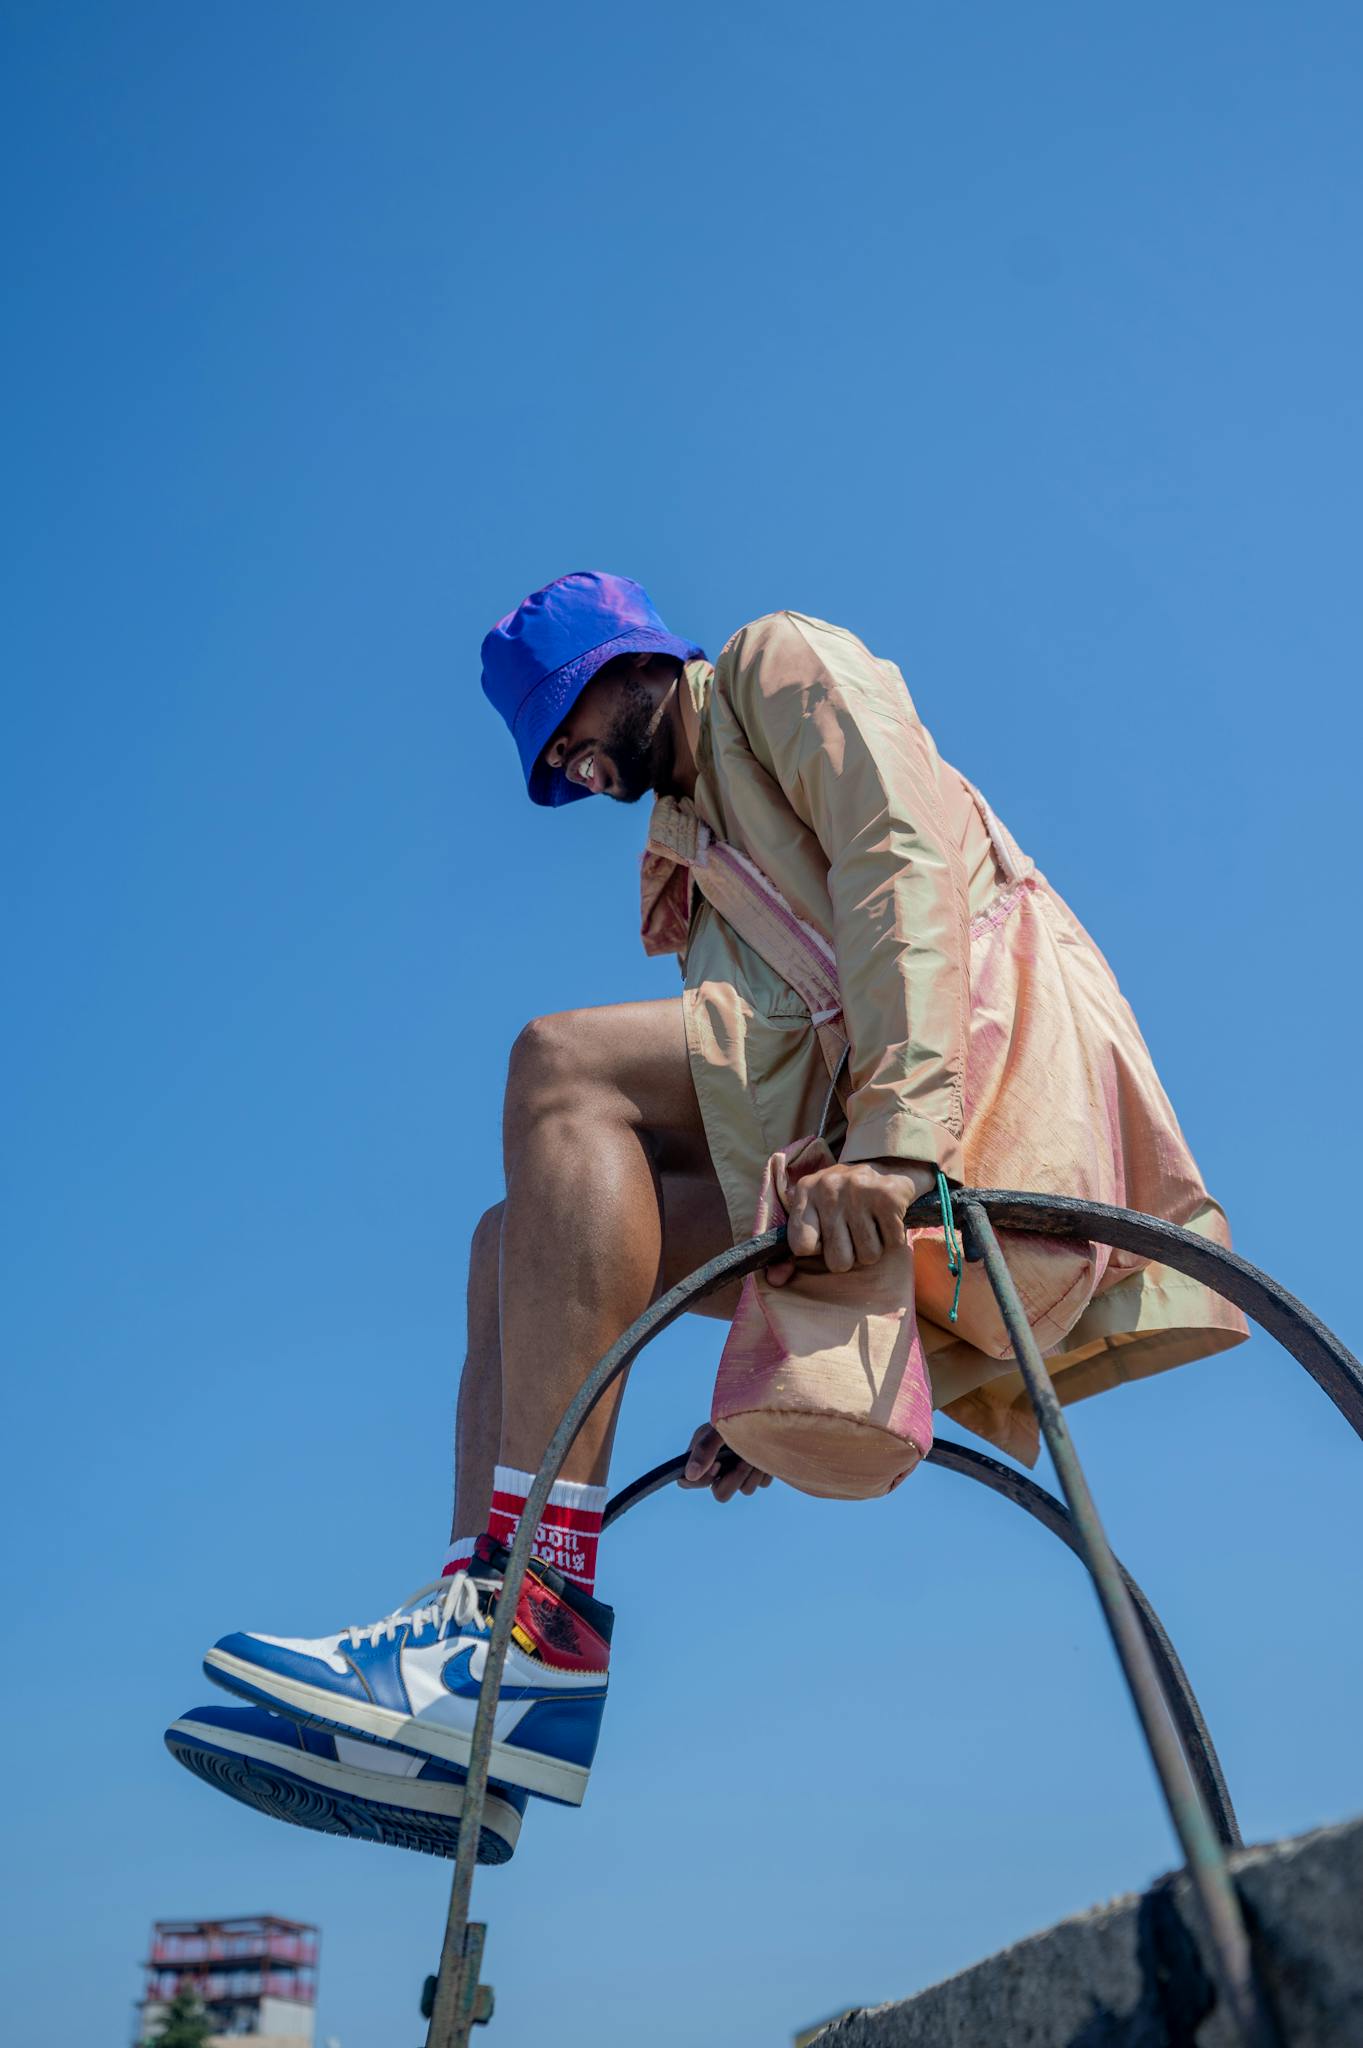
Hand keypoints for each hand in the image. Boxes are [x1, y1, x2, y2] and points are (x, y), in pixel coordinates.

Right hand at [679, 1422, 772, 1501]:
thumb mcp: (718, 1428)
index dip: (702, 1480)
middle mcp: (719, 1469)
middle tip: (745, 1460)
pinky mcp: (757, 1473)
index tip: (718, 1464)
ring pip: (745, 1490)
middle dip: (735, 1478)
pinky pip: (761, 1483)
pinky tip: (764, 1452)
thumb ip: (704, 1449)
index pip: (687, 1482)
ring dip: (753, 1471)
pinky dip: (765, 1469)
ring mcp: (739, 1473)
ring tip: (757, 1450)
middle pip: (721, 1494)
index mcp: (701, 1457)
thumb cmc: (735, 1414)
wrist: (764, 1410)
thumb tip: (689, 1476)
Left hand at [768, 1157, 935, 1285]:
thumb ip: (792, 1248)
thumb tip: (774, 1280)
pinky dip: (893, 1238)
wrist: (887, 1165)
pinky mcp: (888, 1195)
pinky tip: (886, 1219)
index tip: (825, 1235)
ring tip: (870, 1222)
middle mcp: (828, 1188)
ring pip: (868, 1255)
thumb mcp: (813, 1214)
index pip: (800, 1246)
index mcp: (805, 1191)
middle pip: (838, 1261)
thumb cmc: (843, 1199)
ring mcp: (858, 1190)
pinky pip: (892, 1243)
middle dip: (850, 1254)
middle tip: (853, 1230)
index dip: (817, 1249)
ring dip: (873, 1246)